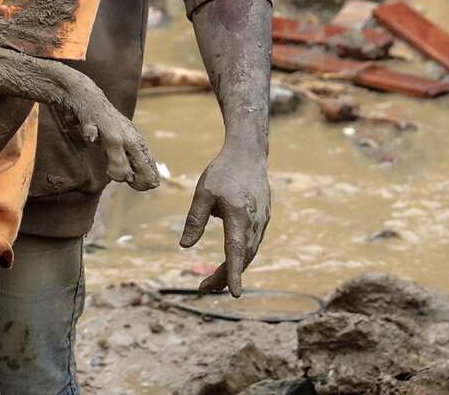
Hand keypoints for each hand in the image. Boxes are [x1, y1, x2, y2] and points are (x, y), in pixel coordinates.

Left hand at [179, 140, 270, 296]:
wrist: (248, 153)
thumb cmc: (222, 171)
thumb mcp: (203, 193)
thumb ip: (195, 220)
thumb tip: (185, 246)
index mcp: (240, 217)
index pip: (236, 252)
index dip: (234, 274)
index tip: (235, 295)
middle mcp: (255, 223)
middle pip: (243, 258)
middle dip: (225, 277)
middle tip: (204, 288)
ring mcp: (262, 222)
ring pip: (249, 252)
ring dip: (233, 268)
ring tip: (212, 280)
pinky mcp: (263, 219)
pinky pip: (252, 242)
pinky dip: (241, 255)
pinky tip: (230, 259)